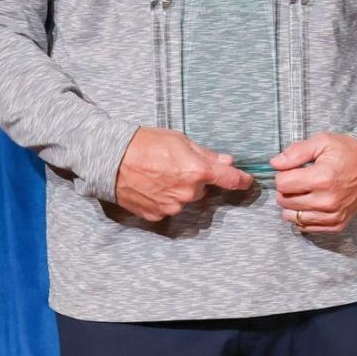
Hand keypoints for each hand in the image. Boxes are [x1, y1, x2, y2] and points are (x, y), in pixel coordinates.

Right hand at [114, 127, 253, 221]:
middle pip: (202, 189)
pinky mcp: (156, 216)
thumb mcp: (179, 140)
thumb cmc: (144, 143)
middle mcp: (188, 193)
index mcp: (198, 172)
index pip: (231, 180)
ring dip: (178, 190)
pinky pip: (167, 208)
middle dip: (194, 179)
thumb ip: (206, 154)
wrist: (109, 158)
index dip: (241, 180)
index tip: (247, 181)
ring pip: (184, 200)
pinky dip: (162, 199)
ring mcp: (172, 207)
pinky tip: (149, 186)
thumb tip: (227, 162)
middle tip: (174, 165)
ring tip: (158, 175)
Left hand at [272, 132, 356, 233]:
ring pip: (292, 217)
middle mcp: (327, 200)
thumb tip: (275, 163)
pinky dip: (303, 216)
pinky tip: (311, 203)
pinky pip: (306, 227)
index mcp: (322, 178)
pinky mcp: (337, 224)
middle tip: (298, 180)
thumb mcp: (322, 141)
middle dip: (286, 189)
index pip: (282, 184)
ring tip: (303, 192)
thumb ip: (296, 152)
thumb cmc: (348, 152)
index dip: (283, 174)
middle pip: (284, 201)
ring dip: (292, 205)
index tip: (292, 170)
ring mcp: (332, 215)